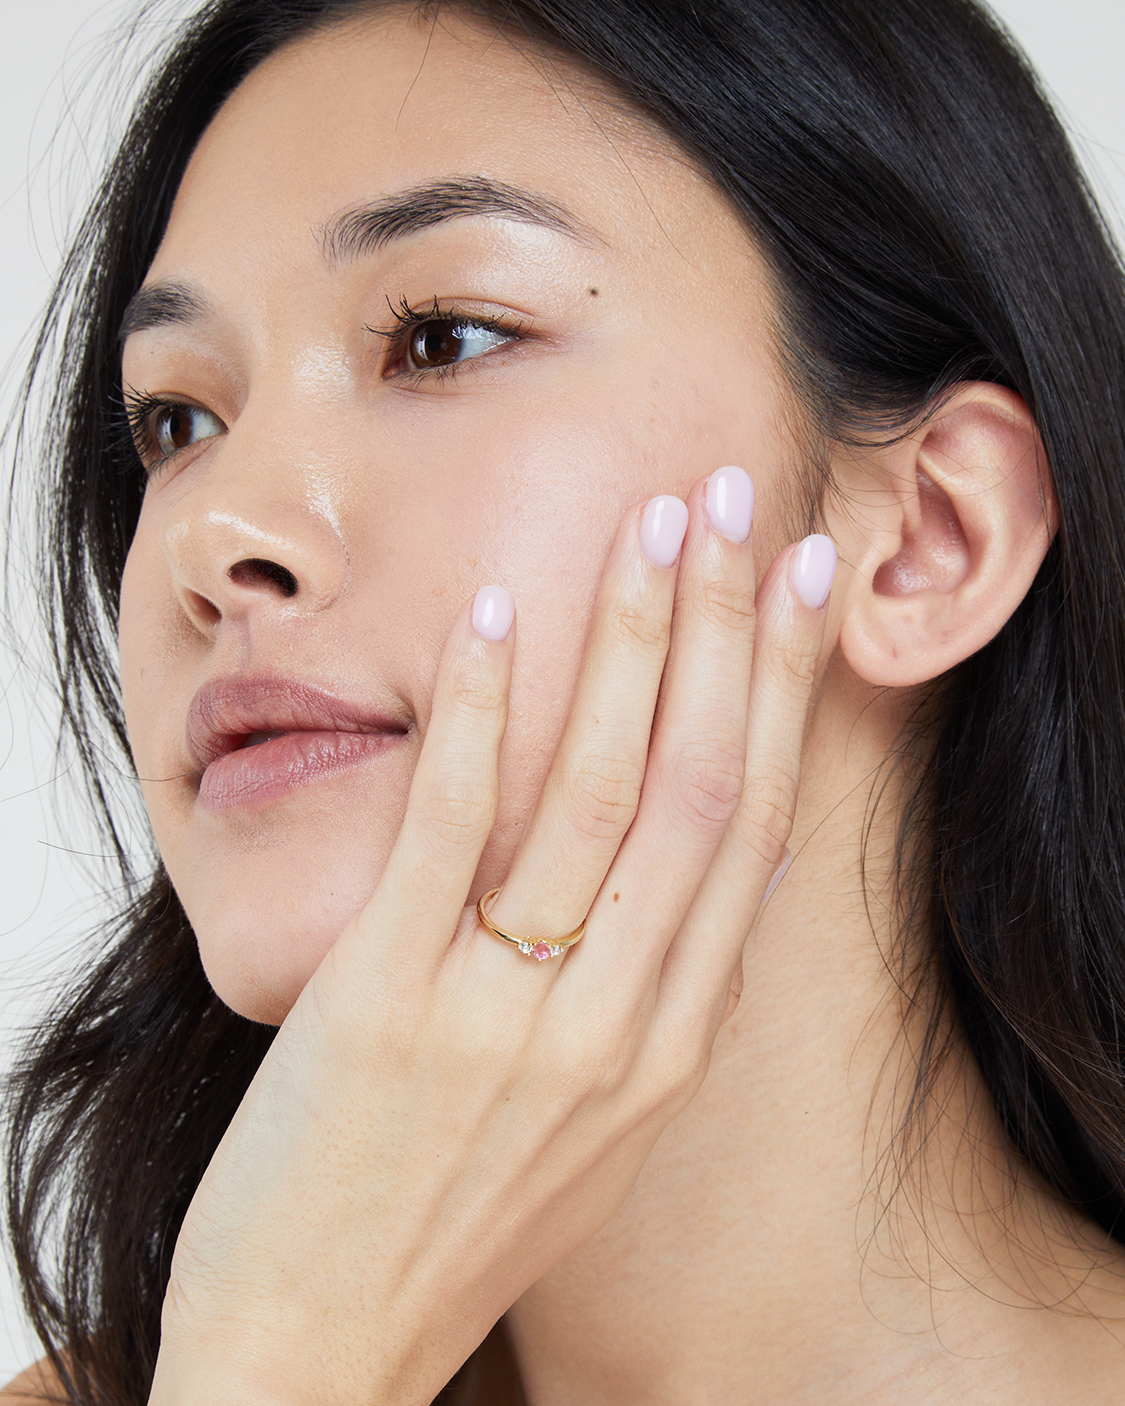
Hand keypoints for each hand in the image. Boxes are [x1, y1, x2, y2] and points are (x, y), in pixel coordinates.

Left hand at [149, 470, 834, 1405]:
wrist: (320, 1346)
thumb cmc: (458, 1214)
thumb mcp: (599, 1116)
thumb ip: (654, 989)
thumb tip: (712, 863)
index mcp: (670, 1040)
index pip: (752, 825)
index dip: (785, 691)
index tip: (803, 586)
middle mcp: (614, 1020)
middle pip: (700, 785)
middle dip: (730, 630)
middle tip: (743, 504)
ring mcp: (507, 1011)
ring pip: (601, 790)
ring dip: (632, 640)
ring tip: (653, 526)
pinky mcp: (389, 1000)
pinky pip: (451, 827)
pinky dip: (479, 712)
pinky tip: (492, 615)